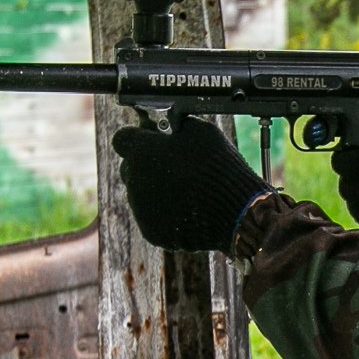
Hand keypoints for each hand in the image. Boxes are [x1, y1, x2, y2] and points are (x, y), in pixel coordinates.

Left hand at [110, 118, 266, 250]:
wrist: (235, 212)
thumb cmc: (218, 167)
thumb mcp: (202, 131)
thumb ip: (179, 126)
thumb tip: (175, 126)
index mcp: (141, 152)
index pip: (123, 139)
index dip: (140, 137)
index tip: (155, 139)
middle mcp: (134, 181)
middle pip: (130, 169)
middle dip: (147, 166)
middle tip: (174, 166)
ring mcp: (141, 210)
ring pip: (142, 195)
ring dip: (158, 191)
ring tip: (188, 191)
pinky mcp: (152, 232)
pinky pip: (154, 218)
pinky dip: (167, 214)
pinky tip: (189, 209)